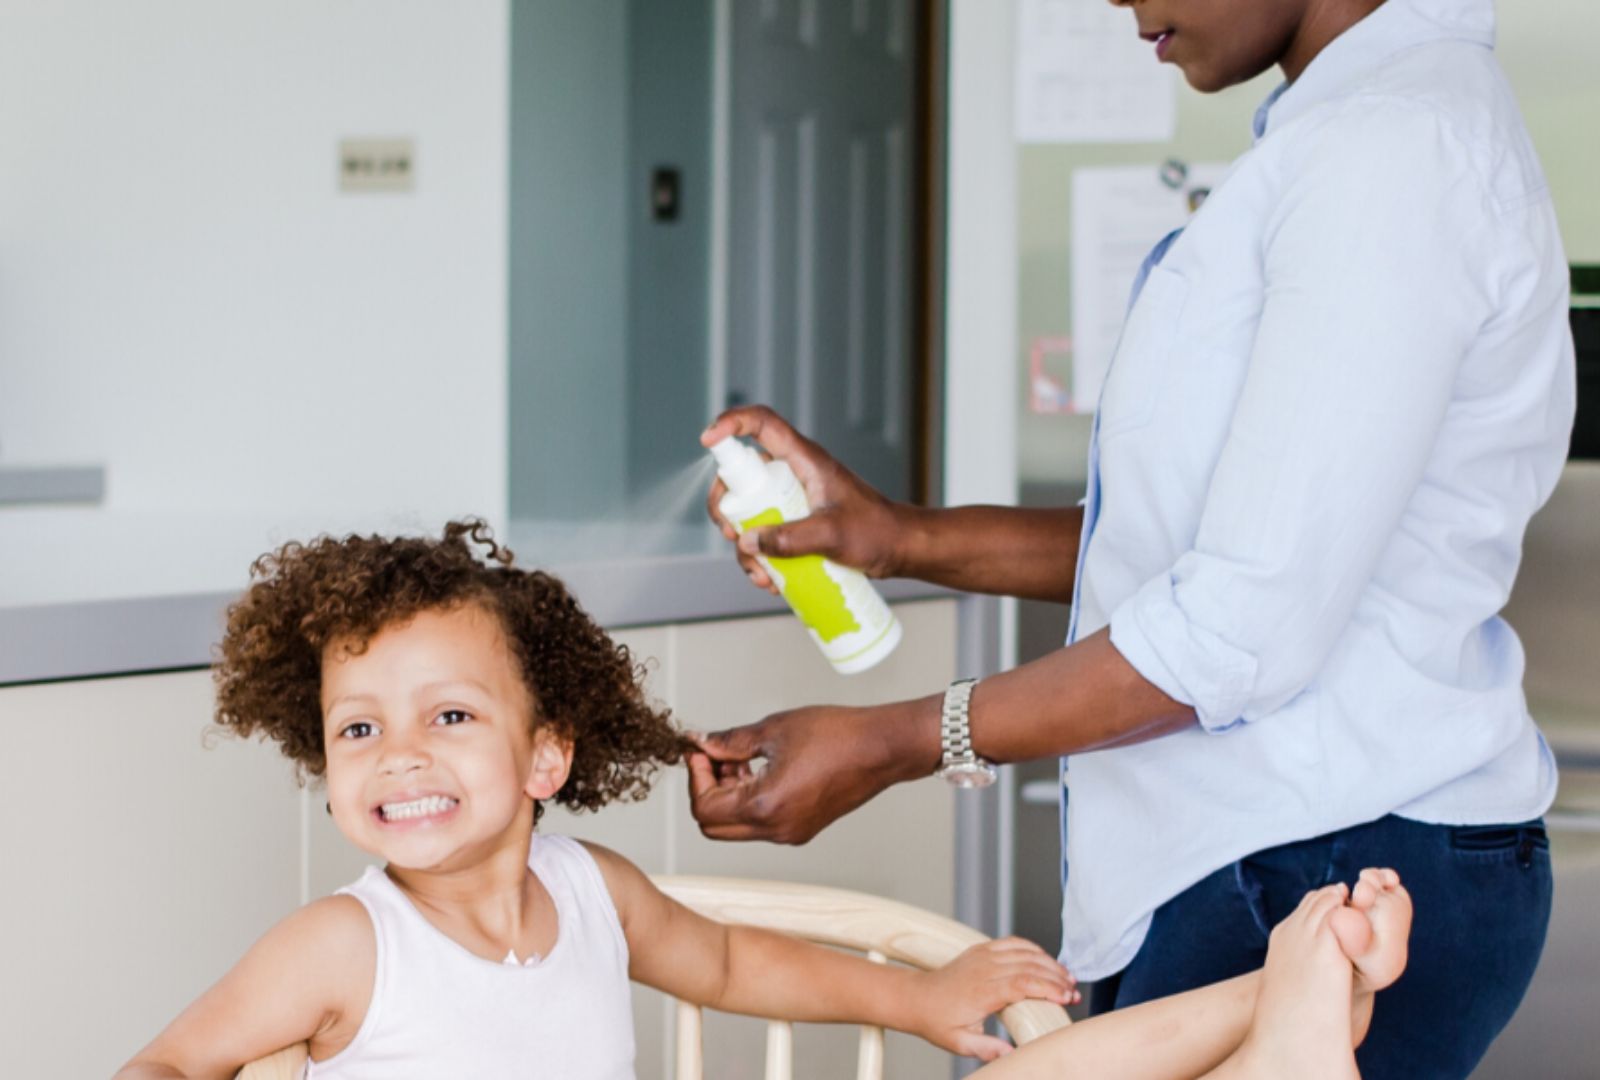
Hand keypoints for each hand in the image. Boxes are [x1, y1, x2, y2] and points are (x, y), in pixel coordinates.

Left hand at [686, 701, 934, 844]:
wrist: (882, 748)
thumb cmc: (838, 735)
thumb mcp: (774, 730)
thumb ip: (730, 741)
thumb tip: (702, 744)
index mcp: (766, 806)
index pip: (704, 808)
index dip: (695, 777)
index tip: (699, 752)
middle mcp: (777, 829)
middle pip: (713, 826)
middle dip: (706, 789)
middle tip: (713, 757)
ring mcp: (790, 833)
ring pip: (735, 827)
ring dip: (727, 795)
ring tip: (740, 759)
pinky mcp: (801, 829)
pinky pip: (760, 825)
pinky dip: (748, 801)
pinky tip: (759, 770)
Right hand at [701, 405, 908, 593]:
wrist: (899, 548)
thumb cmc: (876, 531)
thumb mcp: (831, 534)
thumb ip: (790, 538)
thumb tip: (749, 543)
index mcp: (804, 460)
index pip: (762, 424)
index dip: (731, 424)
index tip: (707, 441)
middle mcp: (794, 475)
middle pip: (742, 476)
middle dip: (727, 508)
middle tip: (730, 533)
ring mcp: (793, 500)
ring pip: (750, 513)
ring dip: (746, 545)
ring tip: (761, 575)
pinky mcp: (796, 523)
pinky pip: (766, 535)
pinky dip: (761, 557)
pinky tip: (772, 581)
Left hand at [911, 938, 1078, 1061]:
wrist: (916, 998)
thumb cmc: (938, 1021)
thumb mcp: (959, 1042)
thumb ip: (986, 1049)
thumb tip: (1010, 1055)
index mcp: (982, 991)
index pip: (1023, 983)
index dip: (1048, 988)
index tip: (1067, 998)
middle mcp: (984, 968)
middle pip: (1029, 966)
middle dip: (1056, 977)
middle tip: (1074, 992)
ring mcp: (983, 955)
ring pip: (1024, 952)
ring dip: (1049, 963)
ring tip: (1068, 978)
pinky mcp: (982, 949)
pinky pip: (1013, 942)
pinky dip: (1033, 949)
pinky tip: (1046, 960)